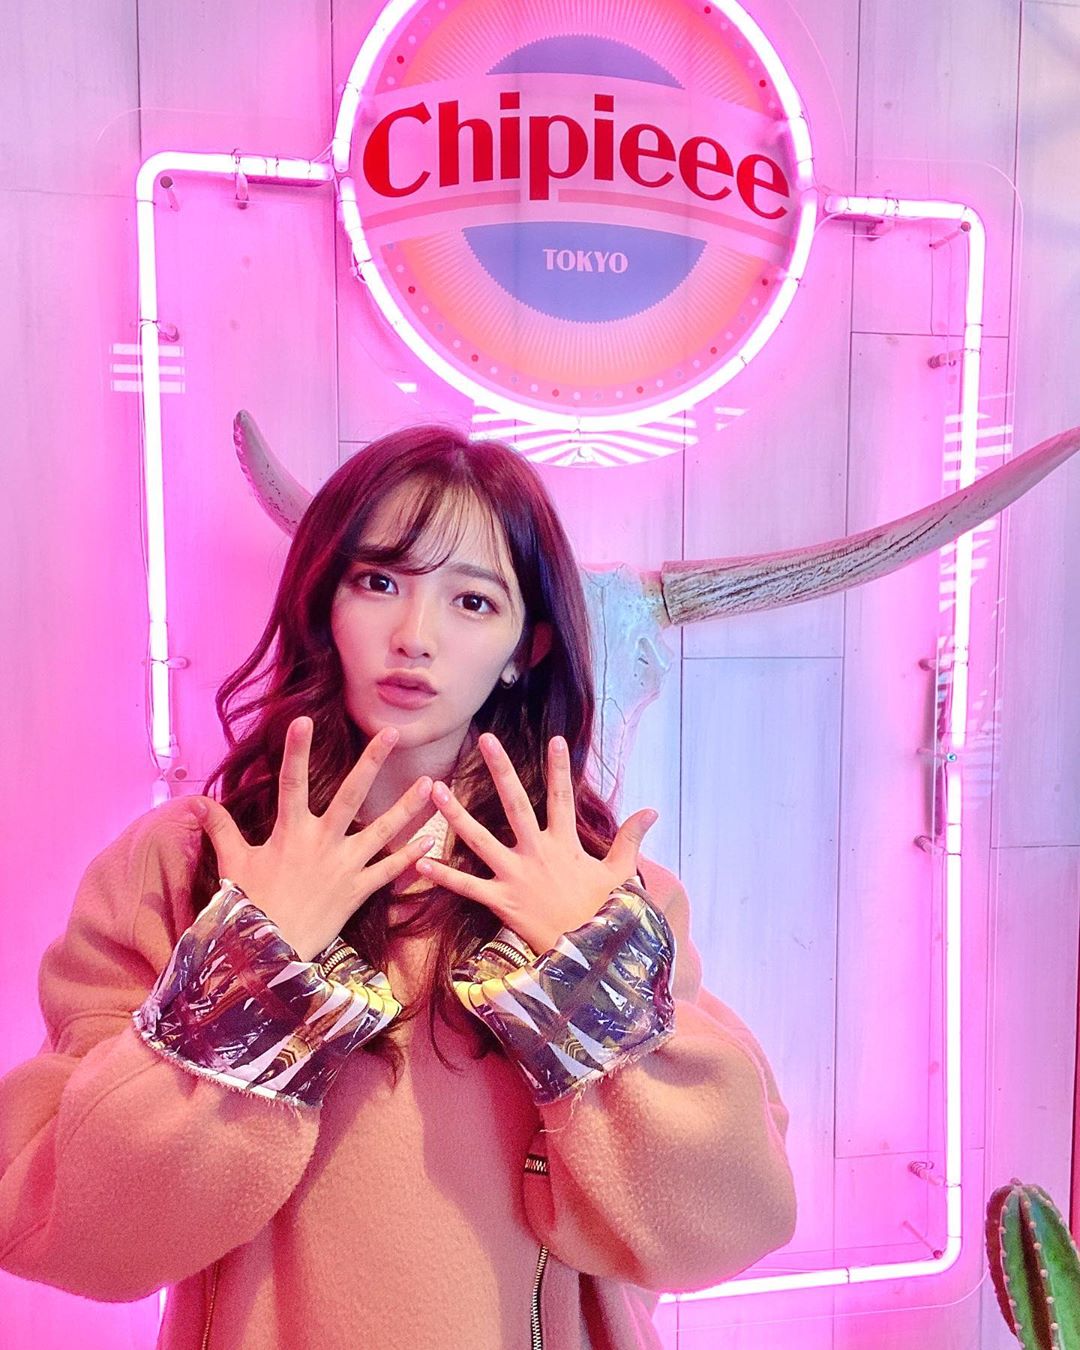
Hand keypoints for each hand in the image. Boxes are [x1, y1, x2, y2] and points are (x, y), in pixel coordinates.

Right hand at [193, 716, 435, 961]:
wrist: (268, 952)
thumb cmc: (248, 905)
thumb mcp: (232, 863)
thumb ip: (219, 827)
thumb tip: (194, 801)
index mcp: (290, 832)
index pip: (291, 782)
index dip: (295, 751)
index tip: (303, 720)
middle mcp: (322, 842)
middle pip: (352, 795)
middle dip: (372, 762)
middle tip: (392, 733)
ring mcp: (344, 866)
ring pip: (383, 830)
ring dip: (408, 806)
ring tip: (431, 783)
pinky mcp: (358, 891)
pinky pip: (389, 871)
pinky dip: (410, 858)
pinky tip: (429, 841)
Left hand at [415, 731, 657, 954]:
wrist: (586, 957)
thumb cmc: (602, 914)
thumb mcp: (619, 874)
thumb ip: (630, 840)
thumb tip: (651, 811)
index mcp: (565, 845)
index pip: (563, 798)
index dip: (560, 769)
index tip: (556, 739)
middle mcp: (537, 853)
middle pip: (516, 804)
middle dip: (500, 770)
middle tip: (484, 740)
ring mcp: (516, 876)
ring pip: (480, 840)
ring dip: (456, 815)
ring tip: (436, 789)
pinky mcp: (500, 901)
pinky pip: (467, 886)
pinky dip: (443, 876)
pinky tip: (420, 862)